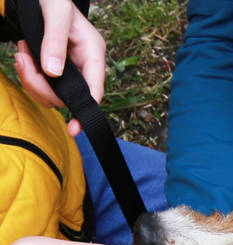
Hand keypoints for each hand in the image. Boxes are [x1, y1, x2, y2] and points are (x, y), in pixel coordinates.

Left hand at [13, 0, 105, 136]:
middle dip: (40, 84)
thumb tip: (53, 73)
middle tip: (23, 62)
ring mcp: (69, 68)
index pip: (94, 90)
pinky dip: (27, 74)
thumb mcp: (55, 12)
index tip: (74, 129)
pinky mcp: (54, 69)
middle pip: (67, 96)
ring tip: (22, 54)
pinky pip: (42, 85)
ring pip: (52, 93)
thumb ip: (54, 41)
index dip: (85, 111)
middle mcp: (83, 65)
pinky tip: (24, 55)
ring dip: (30, 78)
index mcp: (92, 52)